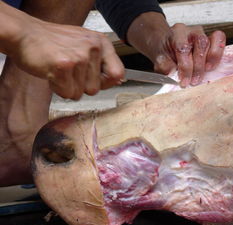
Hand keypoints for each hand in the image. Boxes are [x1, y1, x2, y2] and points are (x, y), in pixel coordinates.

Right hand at [10, 18, 124, 99]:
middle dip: (79, 86)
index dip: (106, 83)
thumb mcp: (83, 45)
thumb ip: (100, 61)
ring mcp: (79, 56)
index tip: (93, 81)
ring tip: (58, 70)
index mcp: (101, 42)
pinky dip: (57, 88)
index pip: (117, 73)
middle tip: (67, 72)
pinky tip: (52, 73)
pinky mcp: (65, 65)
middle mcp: (93, 47)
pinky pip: (67, 92)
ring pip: (80, 93)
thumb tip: (119, 79)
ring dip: (67, 87)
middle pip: (95, 89)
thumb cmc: (53, 42)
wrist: (24, 34)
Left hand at [127, 12, 225, 86]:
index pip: (183, 48)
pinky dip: (218, 54)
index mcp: (176, 34)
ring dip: (210, 61)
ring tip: (205, 73)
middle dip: (198, 66)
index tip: (184, 81)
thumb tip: (172, 72)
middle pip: (200, 44)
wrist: (166, 46)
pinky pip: (220, 41)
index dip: (185, 67)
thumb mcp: (159, 61)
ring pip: (211, 43)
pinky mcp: (211, 40)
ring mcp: (202, 34)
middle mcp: (190, 31)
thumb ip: (164, 66)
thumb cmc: (165, 53)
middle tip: (194, 81)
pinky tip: (212, 65)